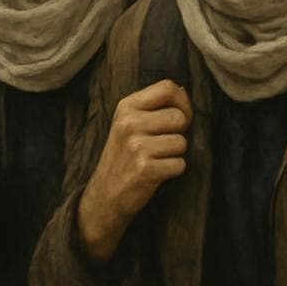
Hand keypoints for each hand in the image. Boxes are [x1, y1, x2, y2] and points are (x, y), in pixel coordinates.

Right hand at [76, 80, 190, 262]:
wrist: (104, 197)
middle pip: (179, 117)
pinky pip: (180, 164)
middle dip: (179, 133)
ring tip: (156, 160)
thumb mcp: (129, 123)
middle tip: (162, 145)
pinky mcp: (144, 169)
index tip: (179, 118)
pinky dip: (173, 171)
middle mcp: (129, 123)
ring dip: (175, 154)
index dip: (182, 102)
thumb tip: (183, 90)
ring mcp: (135, 146)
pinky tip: (156, 173)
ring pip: (182, 142)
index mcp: (126, 107)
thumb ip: (153, 106)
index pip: (168, 88)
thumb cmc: (123, 157)